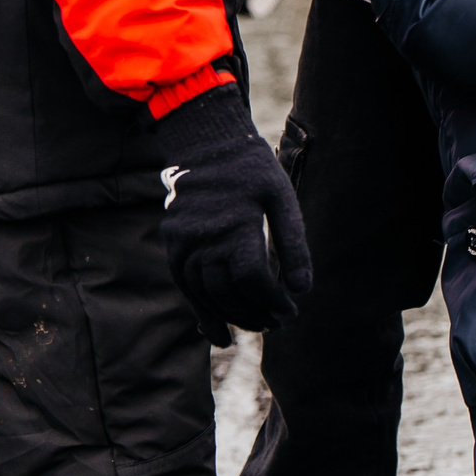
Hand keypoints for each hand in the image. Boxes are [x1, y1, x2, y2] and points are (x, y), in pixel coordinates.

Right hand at [153, 83, 312, 342]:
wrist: (205, 143)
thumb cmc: (251, 170)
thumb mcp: (281, 198)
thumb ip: (293, 244)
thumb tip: (302, 290)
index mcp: (236, 226)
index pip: (254, 280)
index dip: (274, 301)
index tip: (291, 310)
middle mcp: (204, 239)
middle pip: (228, 293)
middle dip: (255, 314)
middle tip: (277, 324)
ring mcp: (183, 244)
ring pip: (205, 296)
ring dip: (230, 317)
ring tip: (255, 326)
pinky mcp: (173, 246)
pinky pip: (185, 288)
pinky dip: (201, 311)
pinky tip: (217, 332)